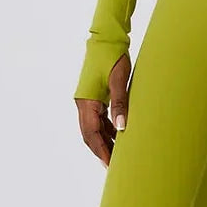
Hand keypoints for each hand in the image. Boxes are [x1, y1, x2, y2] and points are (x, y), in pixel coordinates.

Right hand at [75, 51, 130, 165]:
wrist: (107, 39)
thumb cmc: (113, 57)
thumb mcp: (119, 81)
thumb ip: (120, 104)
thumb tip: (122, 128)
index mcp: (86, 102)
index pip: (91, 134)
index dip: (101, 151)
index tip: (110, 165)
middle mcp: (84, 104)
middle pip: (90, 135)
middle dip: (101, 151)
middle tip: (114, 167)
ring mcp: (88, 101)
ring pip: (94, 128)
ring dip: (104, 141)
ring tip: (118, 155)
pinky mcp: (95, 96)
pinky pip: (99, 119)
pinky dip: (107, 130)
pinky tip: (118, 136)